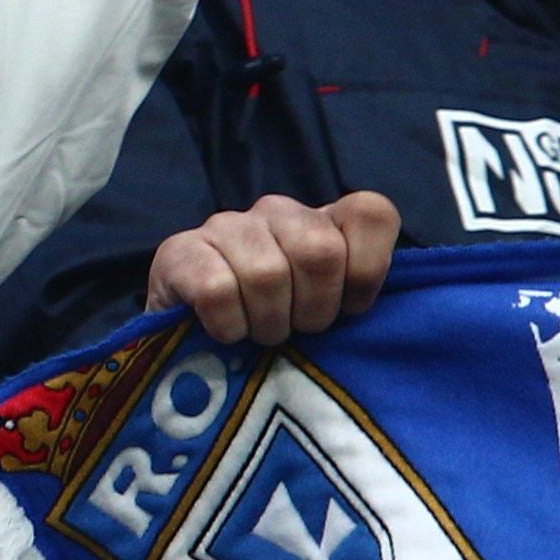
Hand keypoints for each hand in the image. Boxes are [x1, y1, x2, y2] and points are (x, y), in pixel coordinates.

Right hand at [139, 189, 402, 344]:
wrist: (186, 347)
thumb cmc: (274, 332)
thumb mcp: (326, 316)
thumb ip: (357, 301)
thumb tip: (380, 320)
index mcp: (323, 222)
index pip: (371, 213)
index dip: (368, 270)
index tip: (349, 310)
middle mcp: (277, 212)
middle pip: (320, 250)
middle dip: (313, 310)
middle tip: (296, 331)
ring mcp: (226, 226)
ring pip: (267, 273)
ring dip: (267, 324)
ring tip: (258, 336)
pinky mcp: (178, 252)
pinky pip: (218, 290)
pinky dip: (228, 326)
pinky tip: (224, 333)